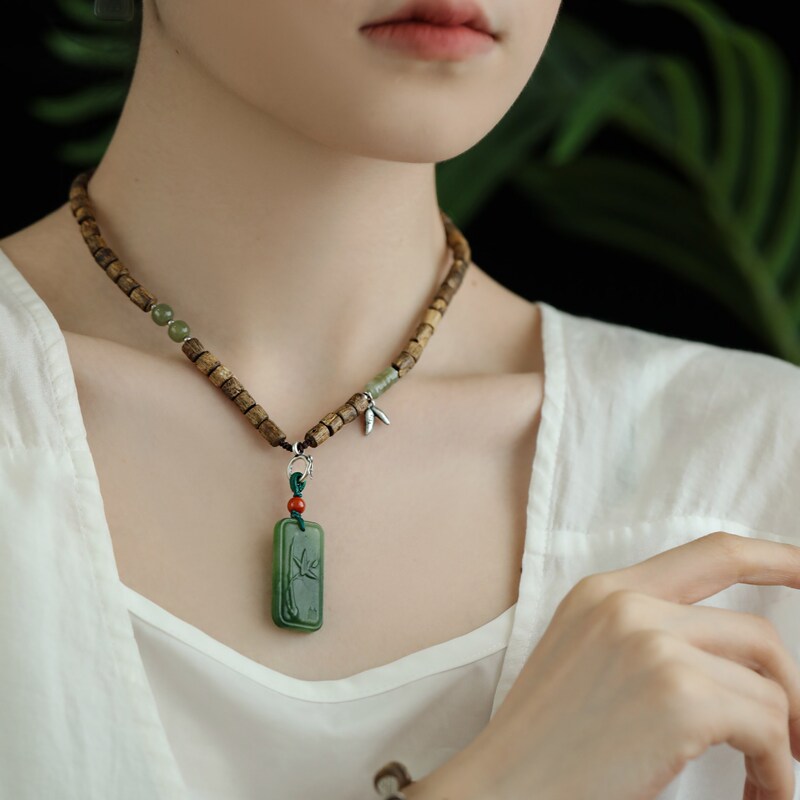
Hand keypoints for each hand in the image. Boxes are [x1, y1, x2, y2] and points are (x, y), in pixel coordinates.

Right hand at [431, 531, 799, 799]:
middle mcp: (630, 605)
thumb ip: (643, 634)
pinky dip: (775, 771)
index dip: (775, 557)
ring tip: (762, 780)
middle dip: (789, 690)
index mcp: (604, 591)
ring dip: (778, 742)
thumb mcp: (585, 659)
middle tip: (793, 737)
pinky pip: (768, 730)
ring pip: (769, 687)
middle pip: (757, 632)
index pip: (712, 554)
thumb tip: (729, 663)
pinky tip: (754, 793)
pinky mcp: (679, 696)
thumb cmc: (546, 739)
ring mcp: (653, 644)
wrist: (503, 786)